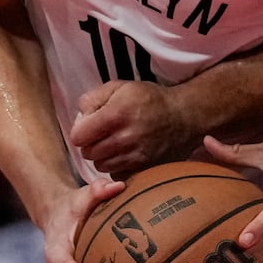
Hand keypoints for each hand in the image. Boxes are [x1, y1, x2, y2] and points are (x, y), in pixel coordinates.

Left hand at [69, 80, 199, 174]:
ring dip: (104, 156)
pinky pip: (117, 175)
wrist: (185, 116)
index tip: (90, 125)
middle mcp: (124, 138)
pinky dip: (118, 167)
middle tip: (103, 134)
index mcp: (115, 114)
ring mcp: (135, 156)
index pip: (78, 136)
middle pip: (88, 153)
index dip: (81, 130)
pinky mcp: (144, 169)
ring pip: (101, 166)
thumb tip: (80, 117)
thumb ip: (92, 98)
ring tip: (116, 144)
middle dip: (91, 144)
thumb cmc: (150, 99)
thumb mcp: (120, 87)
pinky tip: (126, 155)